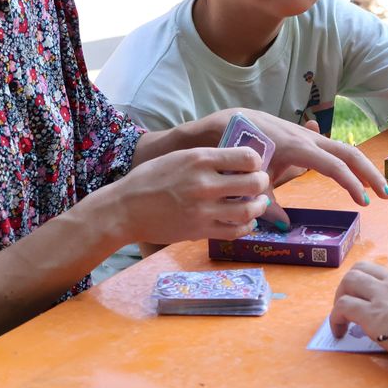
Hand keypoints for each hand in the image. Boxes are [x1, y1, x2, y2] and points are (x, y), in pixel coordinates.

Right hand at [103, 146, 272, 244]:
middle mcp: (204, 184)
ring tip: (256, 204)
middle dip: (262, 183)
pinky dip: (246, 226)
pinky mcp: (200, 231)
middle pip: (254, 183)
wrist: (125, 209)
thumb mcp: (179, 157)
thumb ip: (208, 159)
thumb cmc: (150, 180)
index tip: (252, 165)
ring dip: (258, 206)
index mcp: (199, 159)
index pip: (247, 157)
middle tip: (259, 184)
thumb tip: (238, 161)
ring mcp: (203, 210)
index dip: (256, 161)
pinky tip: (245, 221)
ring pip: (249, 210)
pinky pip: (235, 231)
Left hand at [213, 109, 387, 218]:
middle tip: (385, 196)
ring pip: (345, 149)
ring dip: (363, 169)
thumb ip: (268, 205)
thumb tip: (287, 226)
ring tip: (377, 190)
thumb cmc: (241, 151)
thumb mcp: (253, 180)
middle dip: (370, 174)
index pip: (333, 166)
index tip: (362, 202)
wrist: (233, 122)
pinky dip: (349, 162)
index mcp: (298, 148)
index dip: (350, 184)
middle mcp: (309, 139)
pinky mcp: (309, 138)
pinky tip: (358, 176)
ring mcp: (310, 136)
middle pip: (349, 153)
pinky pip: (334, 149)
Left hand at [330, 261, 387, 364]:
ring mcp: (383, 295)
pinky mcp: (370, 314)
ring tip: (342, 315)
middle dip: (357, 283)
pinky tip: (339, 332)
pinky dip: (336, 318)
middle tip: (356, 302)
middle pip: (368, 269)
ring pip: (350, 280)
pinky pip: (342, 307)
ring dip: (341, 295)